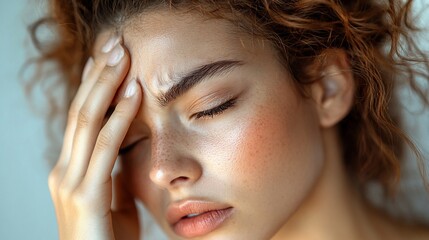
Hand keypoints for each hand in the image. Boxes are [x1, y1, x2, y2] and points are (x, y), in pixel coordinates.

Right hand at [48, 32, 141, 239]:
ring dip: (106, 84)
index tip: (109, 57)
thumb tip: (127, 148)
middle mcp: (64, 170)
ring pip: (87, 120)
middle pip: (81, 110)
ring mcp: (70, 182)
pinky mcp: (86, 196)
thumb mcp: (112, 198)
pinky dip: (120, 116)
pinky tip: (135, 92)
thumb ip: (113, 172)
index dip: (94, 84)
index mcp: (71, 169)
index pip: (81, 117)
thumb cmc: (108, 239)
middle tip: (115, 42)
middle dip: (98, 74)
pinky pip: (105, 147)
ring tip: (123, 54)